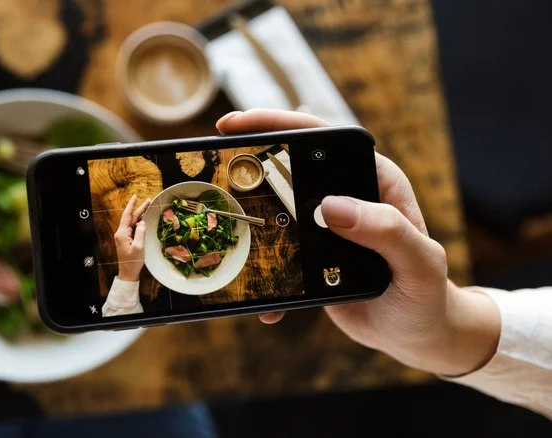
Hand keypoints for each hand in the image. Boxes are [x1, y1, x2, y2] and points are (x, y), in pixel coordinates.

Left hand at [114, 195, 150, 281]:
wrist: (128, 273)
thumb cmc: (133, 261)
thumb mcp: (139, 247)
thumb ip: (140, 233)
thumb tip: (142, 222)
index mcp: (122, 233)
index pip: (127, 216)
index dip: (132, 205)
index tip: (136, 197)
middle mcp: (121, 233)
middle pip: (130, 218)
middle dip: (139, 209)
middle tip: (148, 201)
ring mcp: (123, 237)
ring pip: (132, 222)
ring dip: (140, 215)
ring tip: (148, 207)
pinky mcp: (126, 240)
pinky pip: (133, 228)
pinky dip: (139, 223)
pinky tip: (144, 220)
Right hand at [217, 109, 499, 375]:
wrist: (416, 335)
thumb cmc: (427, 295)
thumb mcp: (417, 263)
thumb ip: (385, 231)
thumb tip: (329, 207)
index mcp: (373, 181)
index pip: (324, 139)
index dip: (281, 124)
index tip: (242, 125)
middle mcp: (345, 197)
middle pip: (289, 165)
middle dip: (248, 157)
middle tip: (213, 153)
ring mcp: (323, 227)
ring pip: (274, 207)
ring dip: (244, 211)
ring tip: (218, 212)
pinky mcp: (308, 257)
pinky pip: (275, 254)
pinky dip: (259, 270)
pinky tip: (254, 291)